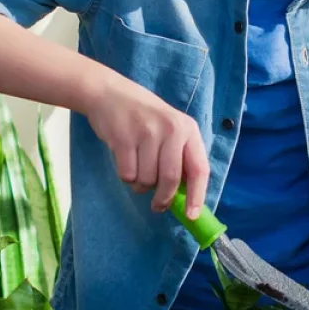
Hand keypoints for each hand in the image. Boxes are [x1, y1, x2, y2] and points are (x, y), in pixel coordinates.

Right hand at [80, 67, 208, 218]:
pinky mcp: (124, 138)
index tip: (192, 215)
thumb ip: (179, 157)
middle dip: (163, 199)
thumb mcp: (169, 129)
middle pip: (171, 179)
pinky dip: (126, 176)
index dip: (197, 195)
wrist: (109, 93)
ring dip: (141, 184)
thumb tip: (184, 197)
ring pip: (147, 180)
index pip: (199, 169)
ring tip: (137, 167)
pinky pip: (127, 174)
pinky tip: (125, 159)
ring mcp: (147, 132)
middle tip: (157, 206)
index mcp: (188, 129)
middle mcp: (172, 130)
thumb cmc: (144, 117)